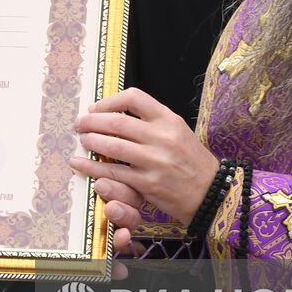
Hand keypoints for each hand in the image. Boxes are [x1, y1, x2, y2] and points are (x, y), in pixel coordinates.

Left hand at [70, 87, 219, 225]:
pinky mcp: (148, 184)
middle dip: (92, 121)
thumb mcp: (178, 131)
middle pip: (117, 122)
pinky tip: (81, 164)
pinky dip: (93, 167)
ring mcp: (155, 161)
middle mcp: (162, 137)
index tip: (96, 108)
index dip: (109, 101)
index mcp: (169, 119)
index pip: (134, 98)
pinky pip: (114, 172)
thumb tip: (117, 113)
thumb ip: (152, 121)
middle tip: (80, 124)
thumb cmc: (192, 161)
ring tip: (82, 140)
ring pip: (113, 146)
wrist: (211, 193)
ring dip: (91, 141)